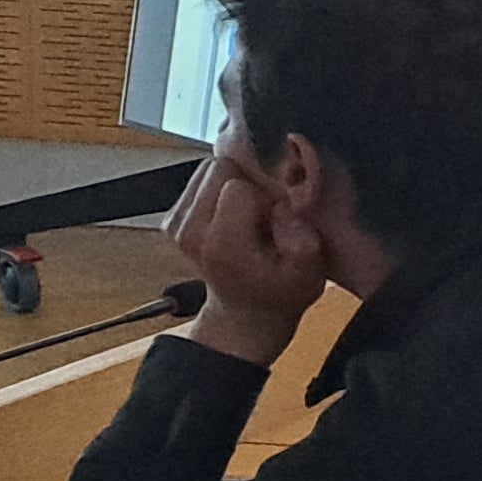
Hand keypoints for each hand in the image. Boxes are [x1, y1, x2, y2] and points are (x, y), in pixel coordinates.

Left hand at [166, 155, 326, 367]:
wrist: (247, 313)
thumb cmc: (281, 291)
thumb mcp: (309, 273)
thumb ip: (301, 237)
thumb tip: (281, 205)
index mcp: (221, 244)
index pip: (239, 185)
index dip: (265, 196)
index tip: (276, 221)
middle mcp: (190, 231)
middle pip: (219, 167)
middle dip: (247, 183)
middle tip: (264, 215)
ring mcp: (176, 225)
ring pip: (209, 169)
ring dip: (234, 186)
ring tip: (250, 217)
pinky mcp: (172, 219)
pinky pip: (201, 180)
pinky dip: (221, 192)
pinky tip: (236, 218)